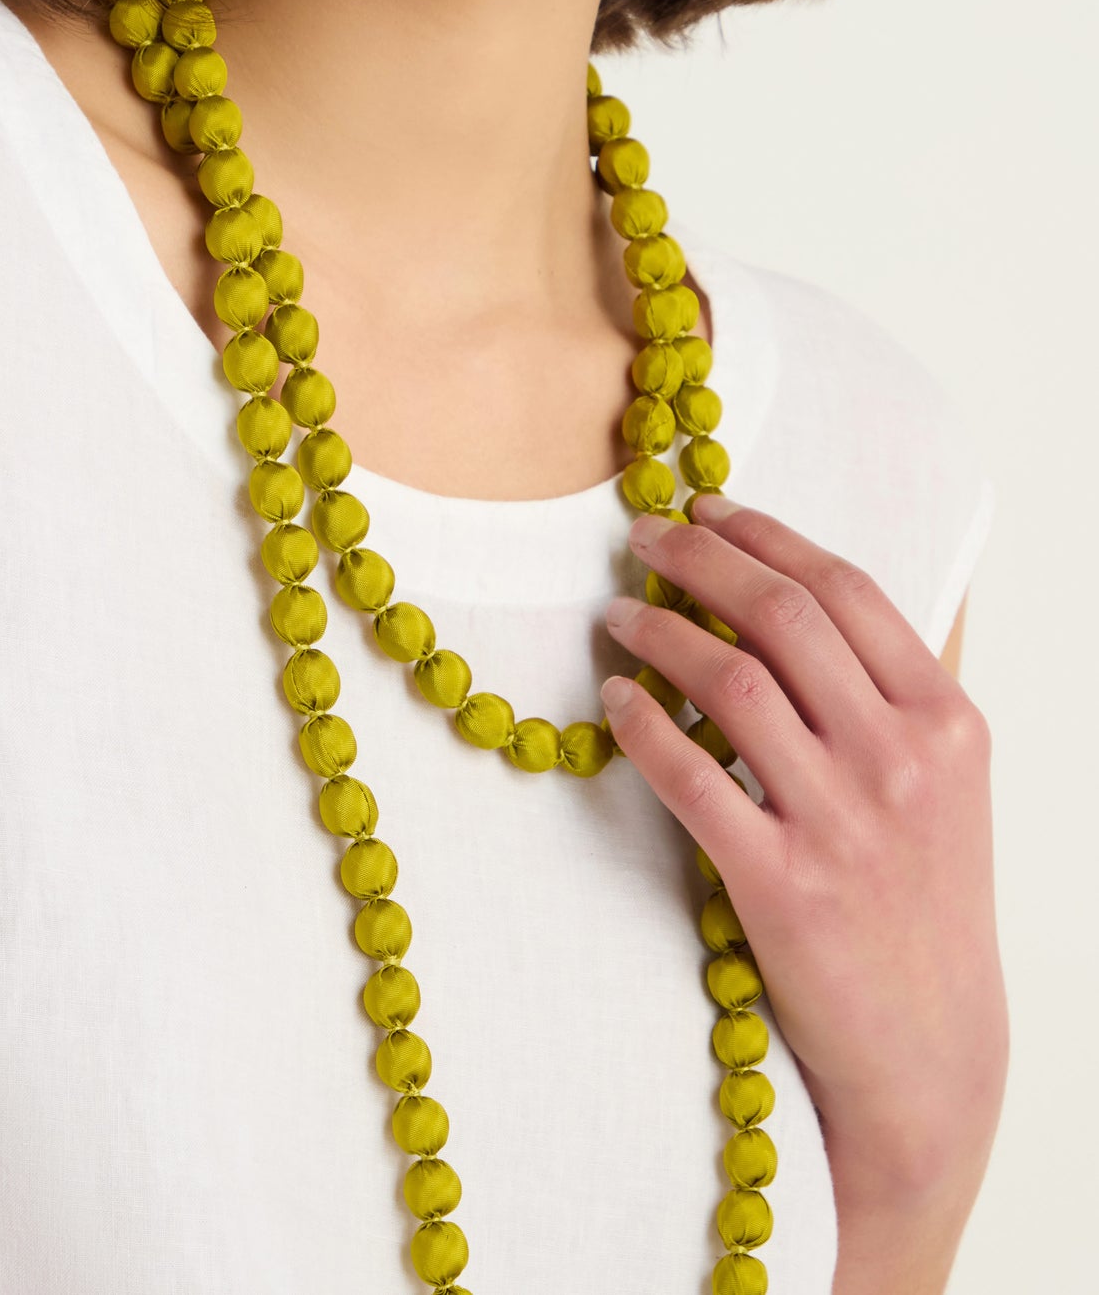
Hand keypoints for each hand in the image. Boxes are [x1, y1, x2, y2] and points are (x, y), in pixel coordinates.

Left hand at [600, 495, 1007, 1216]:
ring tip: (617, 614)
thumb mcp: (945, 785)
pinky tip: (615, 700)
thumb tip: (789, 592)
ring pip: (732, 683)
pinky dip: (643, 725)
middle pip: (784, 617)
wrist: (929, 1053)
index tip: (707, 509)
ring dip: (661, 631)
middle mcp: (902, 760)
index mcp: (946, 721)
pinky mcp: (783, 887)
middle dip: (701, 559)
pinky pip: (692, 778)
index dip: (766, 536)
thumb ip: (886, 693)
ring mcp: (845, 824)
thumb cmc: (924, 905)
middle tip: (644, 537)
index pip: (846, 589)